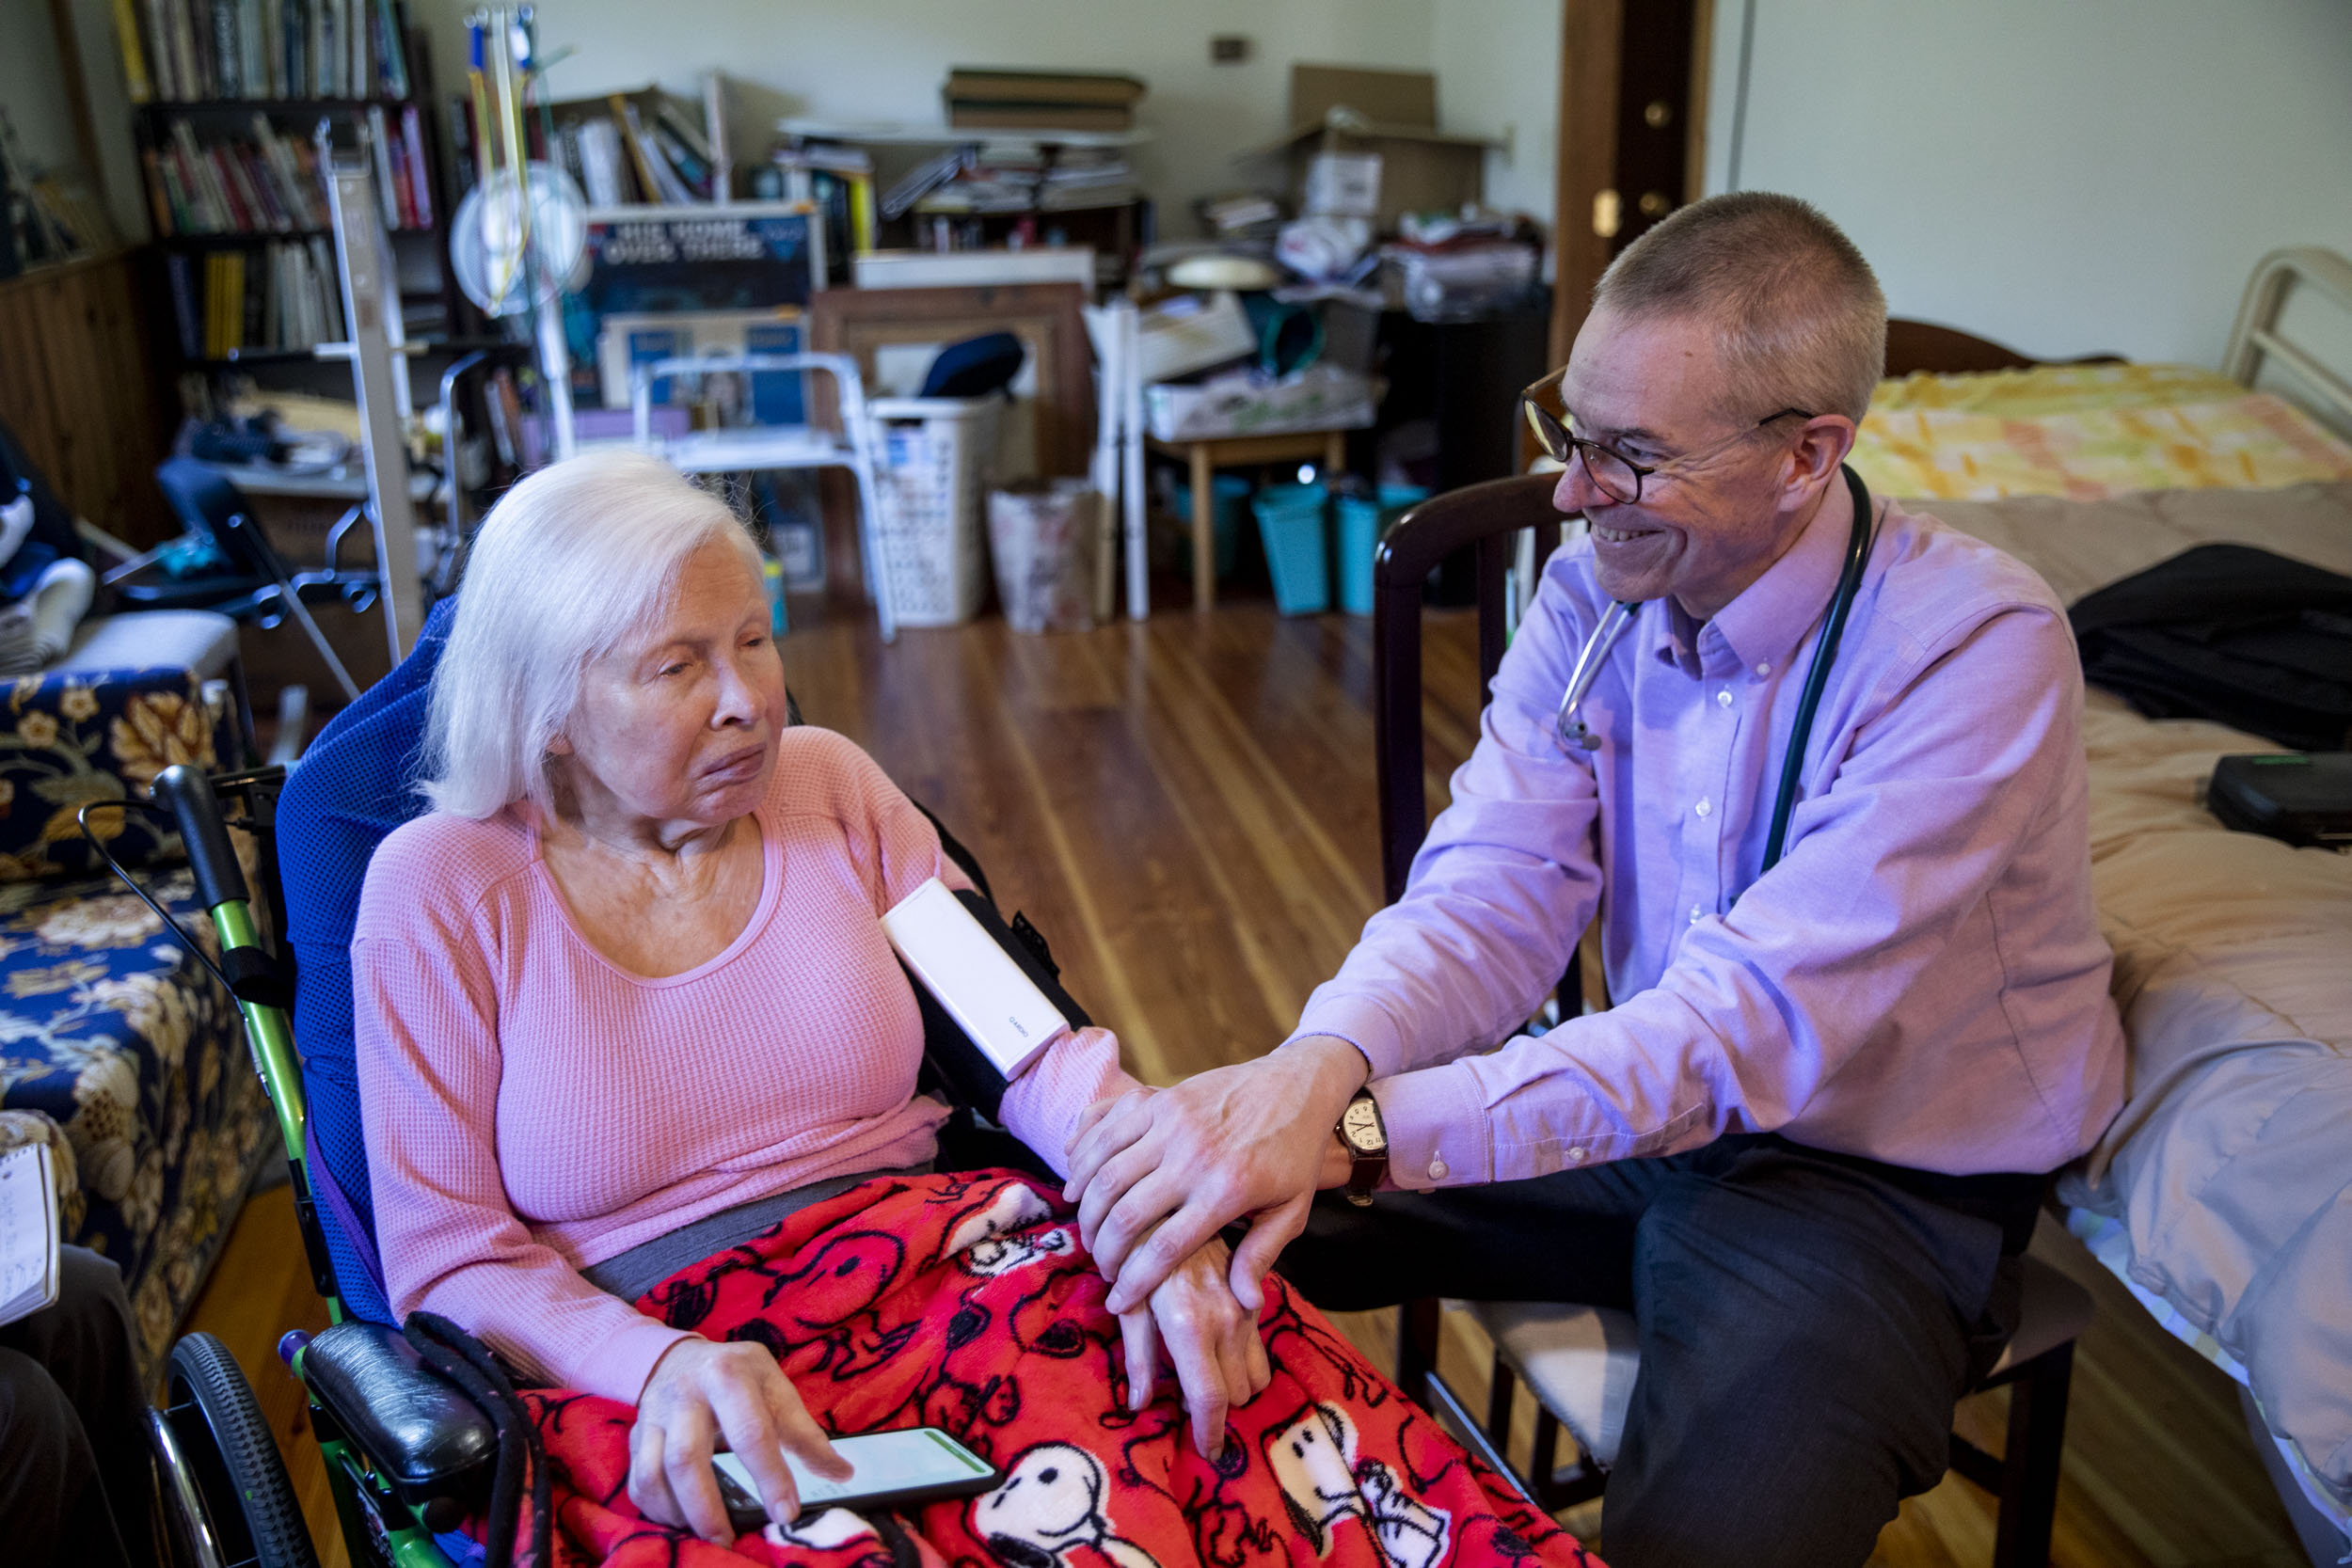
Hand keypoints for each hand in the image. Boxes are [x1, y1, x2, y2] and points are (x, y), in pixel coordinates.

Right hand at [628, 1337, 851, 1543]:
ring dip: (678, 1513)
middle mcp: (685, 1394)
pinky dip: (655, 1509)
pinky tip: (679, 1522)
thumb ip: (805, 1432)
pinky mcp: (637, 1436)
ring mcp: (654, 1415)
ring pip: (653, 1473)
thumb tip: (842, 1473)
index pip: (750, 1431)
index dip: (770, 1476)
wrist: (680, 1357)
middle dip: (708, 1507)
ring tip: (705, 1536)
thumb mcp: (775, 1387)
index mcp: (728, 1375)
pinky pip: (637, 1480)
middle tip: (729, 1540)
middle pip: (687, 1458)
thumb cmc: (737, 1375)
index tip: (786, 1513)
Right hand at [1064, 1036, 1368, 1313]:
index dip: (1133, 1282)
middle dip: (1103, 1250)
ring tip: (1088, 1233)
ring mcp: (1173, 1123)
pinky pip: (1107, 1132)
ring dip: (1087, 1209)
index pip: (1164, 1248)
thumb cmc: (1294, 1154)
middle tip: (1102, 1267)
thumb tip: (1243, 1302)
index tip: (1118, 1303)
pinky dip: (1083, 1161)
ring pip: (1107, 1173)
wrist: (1296, 1085)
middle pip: (1125, 1214)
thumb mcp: (1292, 1210)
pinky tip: (1079, 1185)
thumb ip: (1262, 1255)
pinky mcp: (1161, 1100)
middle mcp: (1195, 1157)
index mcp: (1228, 1191)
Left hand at [1114, 1236, 1271, 1458]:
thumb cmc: (1137, 1256)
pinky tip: (1217, 1351)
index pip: (1210, 1398)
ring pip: (1255, 1376)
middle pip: (1237, 1394)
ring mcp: (1245, 1309)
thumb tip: (1139, 1405)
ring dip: (1232, 1388)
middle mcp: (1226, 1320)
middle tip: (1188, 1401)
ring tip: (1203, 1376)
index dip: (1210, 1432)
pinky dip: (1242, 1364)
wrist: (1172, 1204)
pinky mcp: (1254, 1300)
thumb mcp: (1131, 1307)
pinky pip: (1259, 1350)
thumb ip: (1139, 1357)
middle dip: (1216, 1409)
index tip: (1207, 1452)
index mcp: (1190, 1326)